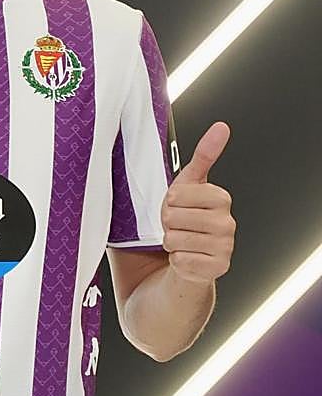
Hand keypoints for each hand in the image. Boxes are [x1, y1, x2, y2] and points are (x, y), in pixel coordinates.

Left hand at [161, 122, 234, 283]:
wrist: (187, 255)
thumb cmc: (185, 217)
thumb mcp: (189, 184)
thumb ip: (205, 155)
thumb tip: (222, 127)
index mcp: (221, 198)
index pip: (177, 194)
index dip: (169, 201)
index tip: (178, 205)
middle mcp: (228, 222)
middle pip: (174, 217)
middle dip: (167, 223)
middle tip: (178, 226)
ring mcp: (225, 247)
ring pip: (175, 238)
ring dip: (170, 242)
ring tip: (182, 241)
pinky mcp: (218, 269)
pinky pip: (181, 260)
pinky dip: (177, 260)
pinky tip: (187, 258)